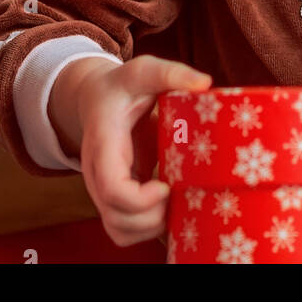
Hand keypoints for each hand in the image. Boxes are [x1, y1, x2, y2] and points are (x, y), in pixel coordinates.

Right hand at [74, 55, 210, 247]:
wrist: (96, 98)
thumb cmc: (122, 86)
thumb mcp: (143, 71)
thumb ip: (171, 73)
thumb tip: (206, 83)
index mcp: (103, 144)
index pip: (112, 188)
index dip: (141, 199)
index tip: (166, 185)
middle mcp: (96, 173)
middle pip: (116, 217)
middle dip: (153, 217)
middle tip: (177, 194)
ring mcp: (102, 190)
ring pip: (118, 231)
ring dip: (150, 227)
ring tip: (174, 203)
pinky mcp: (113, 199)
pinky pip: (123, 231)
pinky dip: (145, 231)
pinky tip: (166, 210)